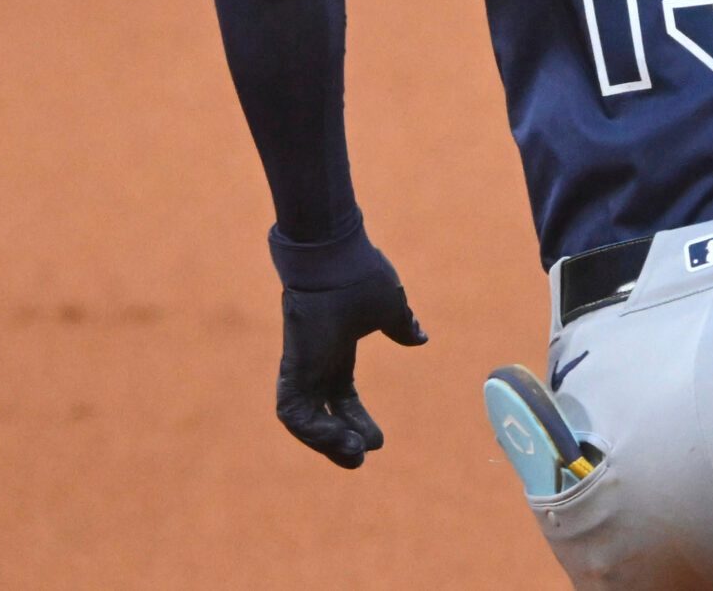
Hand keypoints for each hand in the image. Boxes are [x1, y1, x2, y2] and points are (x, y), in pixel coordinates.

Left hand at [273, 239, 428, 468]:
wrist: (336, 253)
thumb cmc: (360, 275)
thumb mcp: (389, 308)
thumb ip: (402, 326)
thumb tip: (420, 337)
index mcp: (336, 350)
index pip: (342, 396)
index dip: (356, 420)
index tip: (378, 441)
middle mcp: (316, 362)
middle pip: (323, 414)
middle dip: (340, 440)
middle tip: (361, 458)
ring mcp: (302, 365)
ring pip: (305, 420)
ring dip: (326, 442)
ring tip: (354, 455)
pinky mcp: (293, 367)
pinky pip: (293, 412)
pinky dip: (313, 430)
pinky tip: (339, 439)